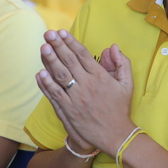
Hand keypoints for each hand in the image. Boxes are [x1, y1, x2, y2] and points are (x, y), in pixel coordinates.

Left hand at [36, 30, 134, 155]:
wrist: (115, 135)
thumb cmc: (120, 108)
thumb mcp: (127, 84)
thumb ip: (122, 63)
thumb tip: (113, 47)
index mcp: (100, 77)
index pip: (82, 55)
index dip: (71, 42)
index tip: (61, 32)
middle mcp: (87, 85)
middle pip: (69, 61)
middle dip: (58, 46)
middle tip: (48, 34)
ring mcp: (76, 98)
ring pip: (60, 76)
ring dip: (50, 61)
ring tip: (43, 48)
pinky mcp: (69, 110)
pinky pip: (55, 94)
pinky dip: (46, 84)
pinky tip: (40, 73)